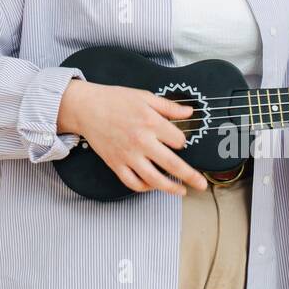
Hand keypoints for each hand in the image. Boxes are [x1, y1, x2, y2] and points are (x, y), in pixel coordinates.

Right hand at [58, 79, 208, 194]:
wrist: (86, 108)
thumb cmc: (114, 100)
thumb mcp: (144, 96)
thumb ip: (168, 106)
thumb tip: (189, 112)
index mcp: (151, 122)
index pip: (178, 140)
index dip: (183, 142)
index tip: (180, 142)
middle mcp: (141, 141)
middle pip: (172, 164)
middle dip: (190, 176)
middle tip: (201, 184)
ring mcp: (128, 155)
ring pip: (153, 179)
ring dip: (170, 188)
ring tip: (181, 191)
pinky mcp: (116, 164)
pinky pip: (132, 182)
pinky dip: (144, 188)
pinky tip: (152, 186)